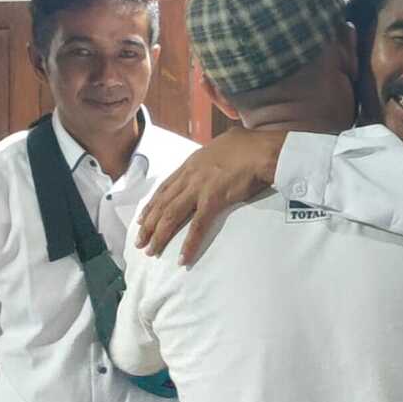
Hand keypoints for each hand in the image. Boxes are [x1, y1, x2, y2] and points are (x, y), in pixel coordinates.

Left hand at [136, 128, 283, 263]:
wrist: (263, 150)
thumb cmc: (250, 145)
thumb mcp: (223, 144)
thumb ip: (214, 154)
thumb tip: (218, 153)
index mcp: (192, 163)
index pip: (165, 187)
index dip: (152, 205)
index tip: (142, 218)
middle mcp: (190, 175)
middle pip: (163, 203)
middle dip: (148, 225)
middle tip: (139, 242)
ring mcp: (200, 188)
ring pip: (172, 215)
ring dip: (160, 235)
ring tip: (151, 251)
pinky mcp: (214, 200)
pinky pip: (197, 226)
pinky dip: (189, 243)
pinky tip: (183, 257)